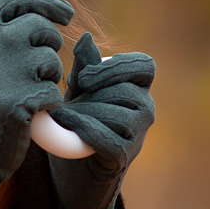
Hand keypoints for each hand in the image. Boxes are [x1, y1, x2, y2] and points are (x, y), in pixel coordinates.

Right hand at [0, 0, 73, 208]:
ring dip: (51, 76)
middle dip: (52, 43)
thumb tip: (48, 7)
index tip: (66, 12)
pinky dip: (50, 103)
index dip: (45, 0)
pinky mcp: (13, 103)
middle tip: (43, 64)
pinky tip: (33, 110)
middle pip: (39, 25)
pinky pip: (53, 92)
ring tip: (32, 89)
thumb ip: (7, 30)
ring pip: (50, 59)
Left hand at [49, 32, 155, 208]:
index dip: (119, 65)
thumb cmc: (77, 123)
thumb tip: (87, 38)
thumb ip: (85, 68)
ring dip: (88, 113)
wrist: (69, 170)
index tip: (86, 75)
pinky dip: (88, 131)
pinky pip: (111, 142)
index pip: (145, 65)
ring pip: (120, 116)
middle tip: (70, 97)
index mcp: (137, 88)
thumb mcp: (78, 92)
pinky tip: (69, 126)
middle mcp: (144, 110)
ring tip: (64, 115)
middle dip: (95, 92)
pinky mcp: (123, 159)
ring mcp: (137, 136)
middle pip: (127, 91)